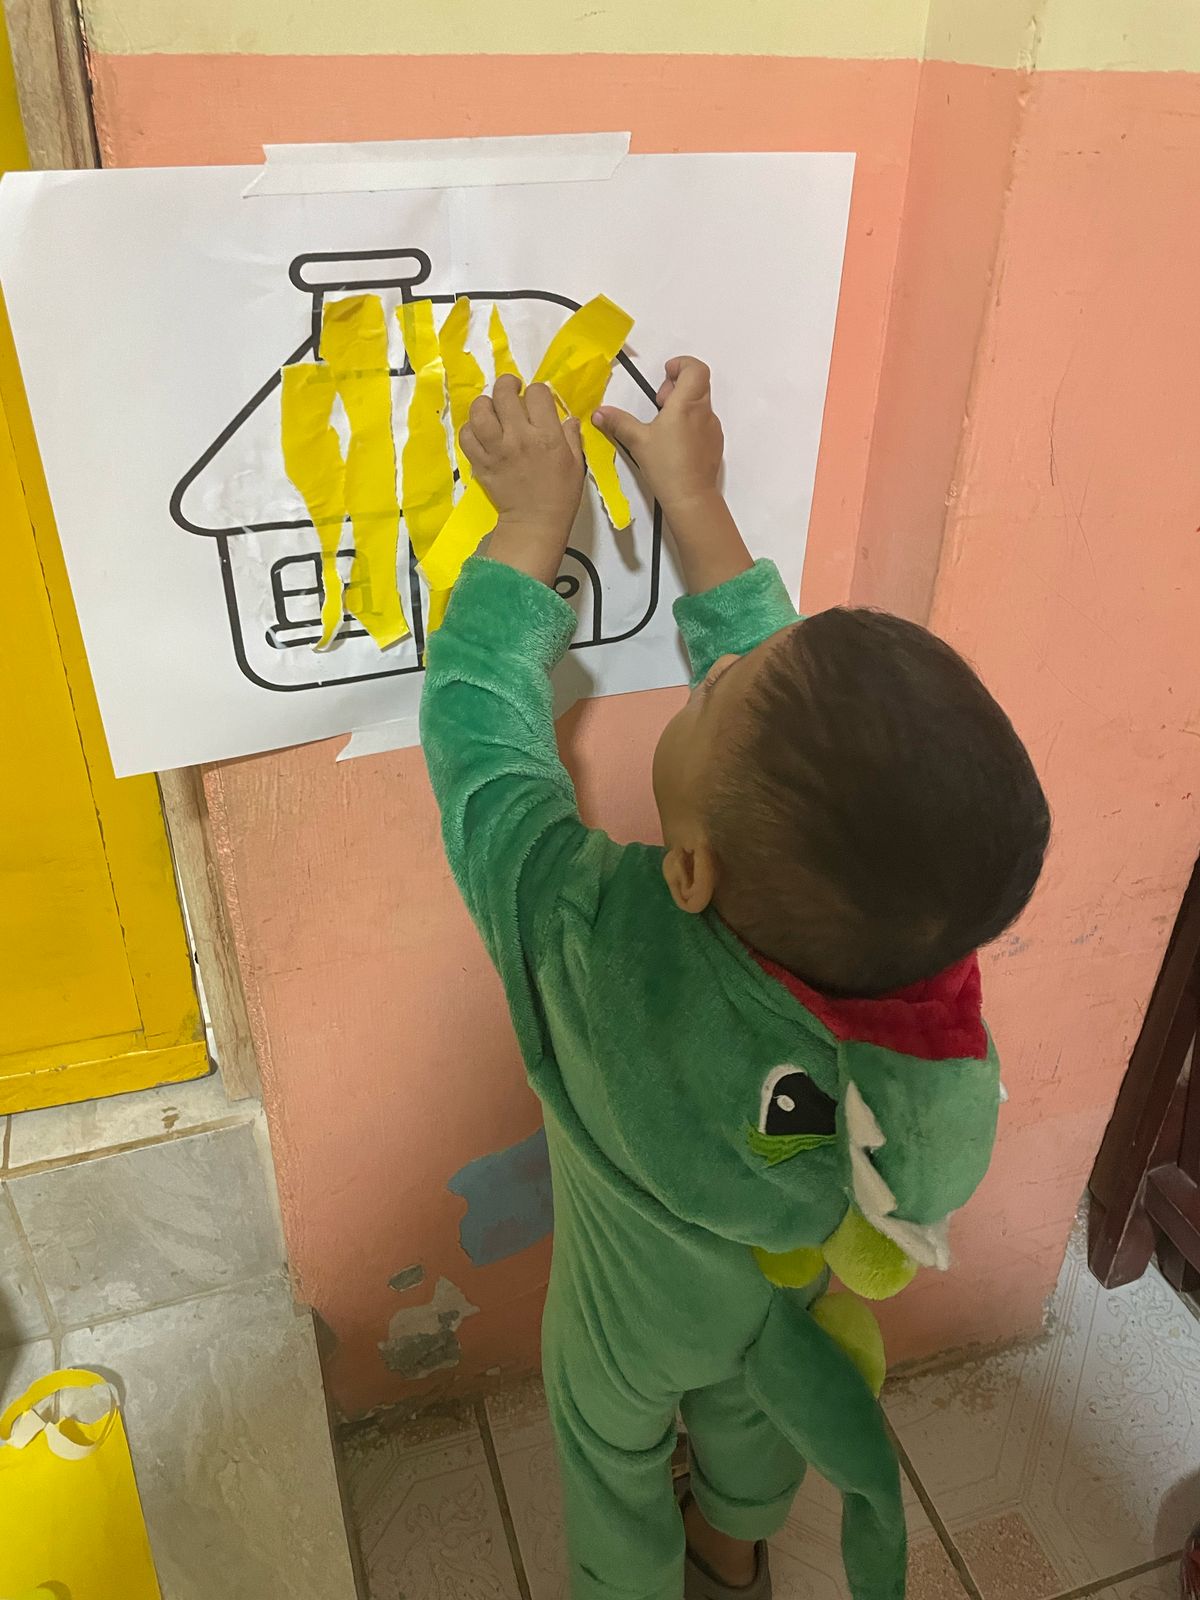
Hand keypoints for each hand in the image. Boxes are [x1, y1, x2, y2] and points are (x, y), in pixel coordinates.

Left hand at [460, 376, 584, 584]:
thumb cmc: (560, 494)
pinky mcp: (479, 462)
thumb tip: (568, 417)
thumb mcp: (576, 463)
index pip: (537, 393)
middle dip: (508, 385)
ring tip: (492, 409)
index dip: (537, 392)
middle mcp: (518, 436)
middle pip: (504, 393)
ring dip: (485, 404)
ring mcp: (495, 449)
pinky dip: (471, 428)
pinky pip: (466, 434)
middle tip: (511, 392)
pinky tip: (481, 431)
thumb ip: (571, 436)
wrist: (535, 523)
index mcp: (546, 435)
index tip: (537, 402)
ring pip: (479, 409)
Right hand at [594, 357, 750, 593]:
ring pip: (701, 403)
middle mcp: (704, 412)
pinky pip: (704, 422)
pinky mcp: (714, 444)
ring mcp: (712, 428)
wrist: (691, 497)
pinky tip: (674, 443)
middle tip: (660, 403)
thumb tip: (600, 413)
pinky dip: (690, 423)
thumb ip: (618, 423)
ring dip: (683, 405)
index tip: (665, 375)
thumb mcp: (637, 441)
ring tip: (664, 425)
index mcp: (686, 403)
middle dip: (677, 385)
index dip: (681, 365)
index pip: (695, 368)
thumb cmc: (666, 466)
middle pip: (698, 383)